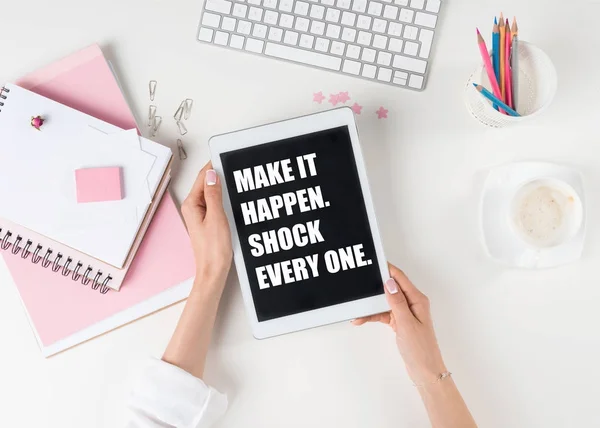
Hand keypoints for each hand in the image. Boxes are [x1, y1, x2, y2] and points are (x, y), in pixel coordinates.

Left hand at [181, 162, 232, 293]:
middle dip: (220, 175)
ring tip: (237, 181)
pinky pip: (215, 203)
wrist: (213, 272)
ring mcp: (200, 215)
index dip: (214, 166)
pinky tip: (233, 198)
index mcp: (191, 205)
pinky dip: (224, 198)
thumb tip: (212, 175)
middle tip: (235, 168)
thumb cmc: (213, 250)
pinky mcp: (208, 221)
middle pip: (206, 184)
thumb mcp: (217, 218)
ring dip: (223, 187)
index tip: (226, 157)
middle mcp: (193, 208)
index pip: (202, 177)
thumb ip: (213, 195)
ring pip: (212, 193)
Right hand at [353, 263, 446, 383]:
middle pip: (390, 288)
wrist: (425, 371)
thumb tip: (389, 282)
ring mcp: (405, 313)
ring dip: (371, 305)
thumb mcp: (406, 324)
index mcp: (417, 300)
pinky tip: (362, 319)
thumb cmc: (421, 349)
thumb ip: (397, 302)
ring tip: (357, 310)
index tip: (373, 262)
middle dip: (374, 286)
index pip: (400, 278)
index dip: (387, 269)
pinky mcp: (400, 322)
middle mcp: (412, 303)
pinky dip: (373, 316)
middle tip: (360, 284)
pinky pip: (384, 314)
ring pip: (384, 302)